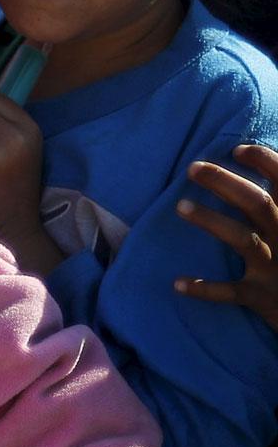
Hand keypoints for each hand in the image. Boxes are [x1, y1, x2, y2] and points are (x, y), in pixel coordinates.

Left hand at [177, 145, 277, 326]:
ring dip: (212, 221)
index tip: (237, 150)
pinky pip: (231, 292)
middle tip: (193, 167)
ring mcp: (275, 269)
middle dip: (225, 182)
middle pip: (257, 203)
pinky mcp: (263, 297)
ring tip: (180, 206)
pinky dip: (206, 288)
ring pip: (243, 240)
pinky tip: (178, 283)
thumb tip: (267, 172)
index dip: (265, 161)